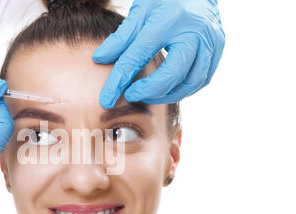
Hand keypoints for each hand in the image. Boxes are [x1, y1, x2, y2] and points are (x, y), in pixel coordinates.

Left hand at [93, 0, 224, 107]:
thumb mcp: (140, 11)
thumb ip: (121, 37)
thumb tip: (98, 58)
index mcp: (169, 18)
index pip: (139, 54)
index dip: (120, 80)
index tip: (107, 99)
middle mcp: (194, 31)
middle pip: (172, 74)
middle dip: (149, 91)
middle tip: (130, 96)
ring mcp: (211, 40)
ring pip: (190, 82)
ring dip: (166, 94)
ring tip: (147, 94)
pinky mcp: (217, 49)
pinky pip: (201, 79)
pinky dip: (182, 88)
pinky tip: (166, 89)